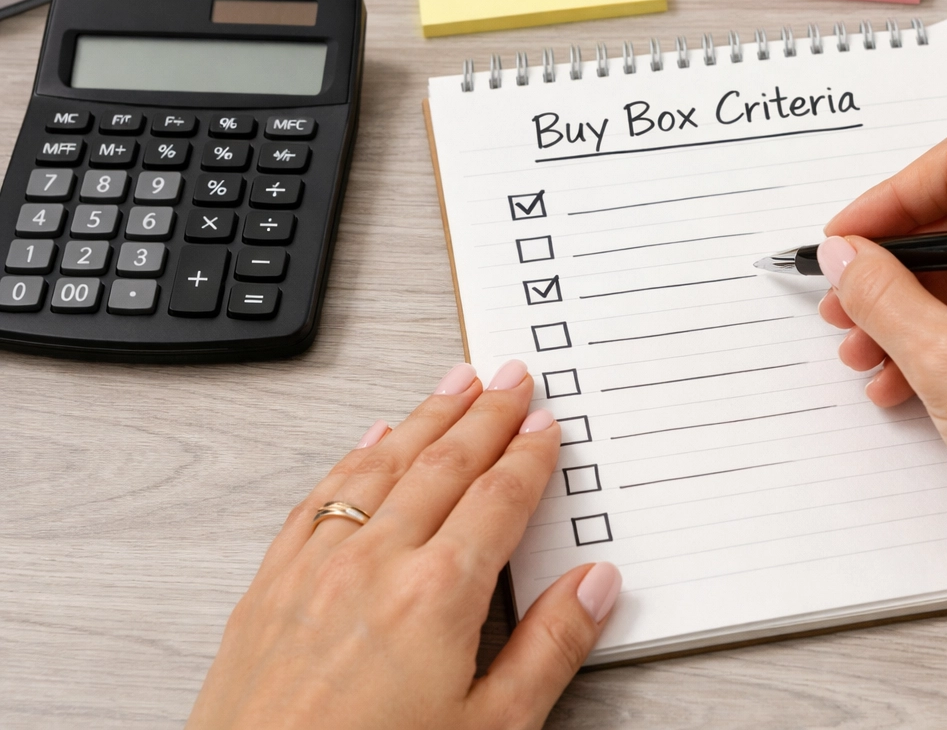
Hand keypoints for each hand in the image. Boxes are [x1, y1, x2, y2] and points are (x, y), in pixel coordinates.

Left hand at [187, 361, 621, 729]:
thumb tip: (596, 586)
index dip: (528, 454)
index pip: (499, 497)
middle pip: (444, 463)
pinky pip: (320, 498)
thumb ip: (550, 649)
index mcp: (438, 594)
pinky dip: (352, 458)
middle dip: (485, 413)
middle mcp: (374, 564)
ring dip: (424, 416)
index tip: (545, 426)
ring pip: (381, 465)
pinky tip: (368, 442)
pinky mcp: (270, 588)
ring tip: (453, 384)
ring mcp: (315, 570)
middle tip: (511, 379)